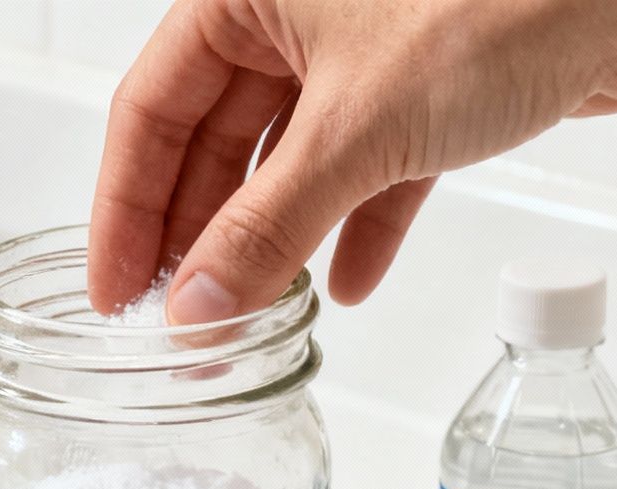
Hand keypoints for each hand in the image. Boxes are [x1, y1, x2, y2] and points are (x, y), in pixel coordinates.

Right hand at [88, 0, 616, 322]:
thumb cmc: (501, 2)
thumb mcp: (355, 131)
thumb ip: (265, 231)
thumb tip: (196, 312)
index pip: (149, 111)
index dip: (125, 209)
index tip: (115, 295)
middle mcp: (296, 16)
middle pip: (214, 142)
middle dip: (199, 240)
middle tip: (180, 328)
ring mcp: (363, 54)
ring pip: (289, 163)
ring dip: (272, 245)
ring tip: (248, 325)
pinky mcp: (430, 90)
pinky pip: (367, 170)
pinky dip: (354, 228)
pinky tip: (344, 288)